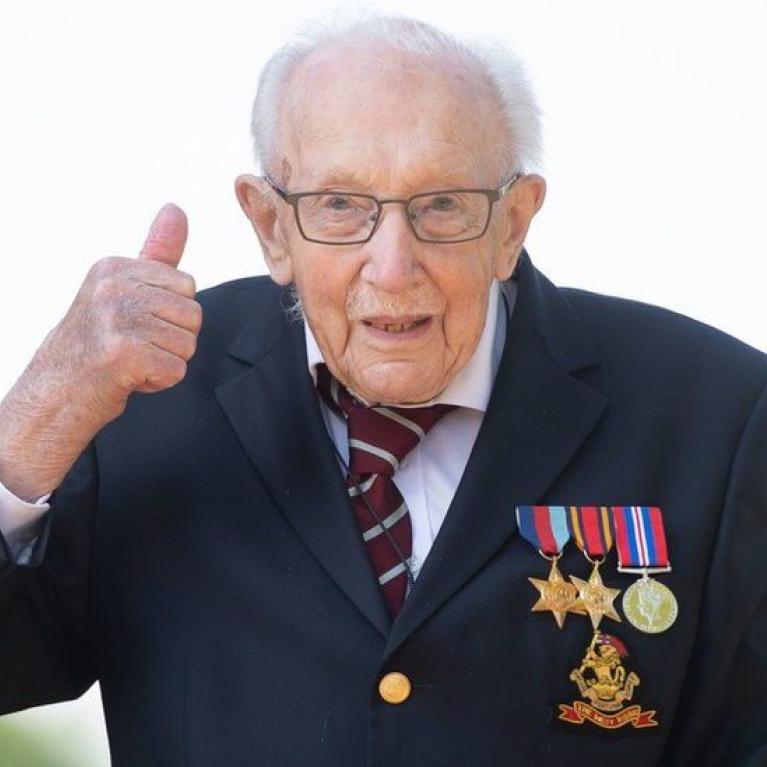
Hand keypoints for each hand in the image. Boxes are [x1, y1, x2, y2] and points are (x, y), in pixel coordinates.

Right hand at [46, 203, 200, 408]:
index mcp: (116, 267)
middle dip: (173, 339)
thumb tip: (176, 208)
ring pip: (188, 344)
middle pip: (194, 315)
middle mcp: (114, 288)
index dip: (171, 314)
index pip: (187, 286)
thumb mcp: (124, 287)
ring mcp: (118, 320)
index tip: (136, 323)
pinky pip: (177, 370)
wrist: (58, 390)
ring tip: (133, 360)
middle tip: (136, 345)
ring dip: (166, 362)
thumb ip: (157, 252)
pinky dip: (159, 382)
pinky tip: (131, 378)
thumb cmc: (97, 340)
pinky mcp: (126, 354)